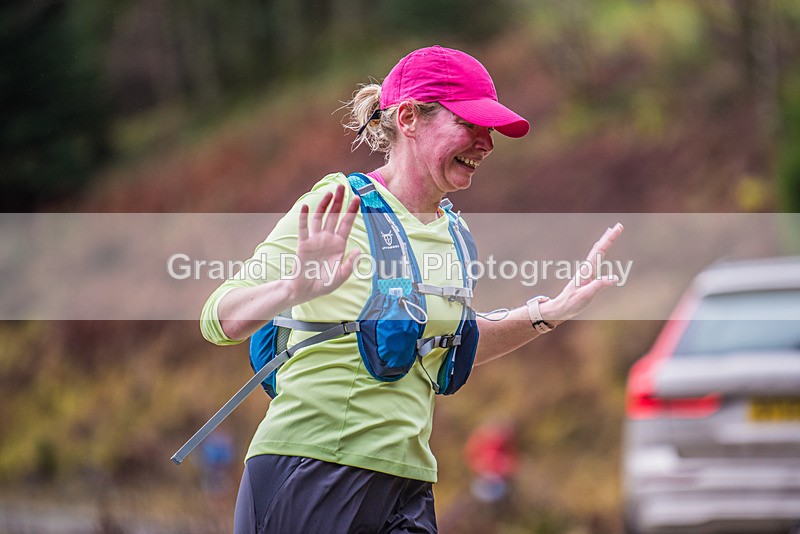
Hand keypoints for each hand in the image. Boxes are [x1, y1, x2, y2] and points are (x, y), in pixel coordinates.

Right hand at [289, 185, 360, 302]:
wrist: (305, 290)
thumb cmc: (323, 284)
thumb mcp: (340, 277)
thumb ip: (350, 265)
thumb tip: (358, 250)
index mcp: (339, 245)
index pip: (347, 223)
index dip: (352, 211)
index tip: (358, 198)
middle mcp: (327, 239)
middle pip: (334, 215)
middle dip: (339, 201)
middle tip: (342, 186)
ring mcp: (315, 240)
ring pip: (320, 218)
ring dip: (324, 205)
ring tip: (329, 192)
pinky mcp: (303, 244)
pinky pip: (303, 228)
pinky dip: (304, 217)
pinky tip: (306, 206)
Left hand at [541, 223, 623, 323]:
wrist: (560, 309)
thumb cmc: (571, 303)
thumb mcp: (586, 295)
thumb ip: (599, 285)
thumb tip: (615, 278)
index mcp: (586, 271)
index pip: (600, 251)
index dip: (609, 239)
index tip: (617, 228)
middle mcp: (586, 269)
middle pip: (598, 248)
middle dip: (609, 237)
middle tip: (619, 226)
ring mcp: (586, 272)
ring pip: (597, 253)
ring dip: (605, 242)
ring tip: (611, 233)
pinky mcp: (587, 278)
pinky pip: (596, 261)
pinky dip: (601, 253)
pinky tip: (602, 253)